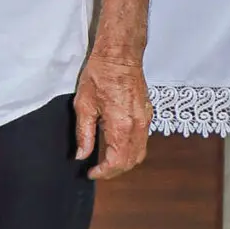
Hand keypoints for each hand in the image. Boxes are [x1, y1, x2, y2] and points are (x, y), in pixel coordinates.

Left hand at [74, 44, 151, 179]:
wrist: (120, 55)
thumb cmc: (100, 75)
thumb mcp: (84, 105)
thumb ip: (84, 134)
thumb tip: (82, 155)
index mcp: (122, 126)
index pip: (117, 161)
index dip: (103, 172)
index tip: (90, 173)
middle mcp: (138, 126)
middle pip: (131, 161)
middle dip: (114, 171)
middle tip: (97, 170)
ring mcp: (146, 120)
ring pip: (140, 153)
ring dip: (124, 162)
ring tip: (106, 162)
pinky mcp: (147, 114)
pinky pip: (143, 140)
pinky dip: (131, 150)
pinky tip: (117, 146)